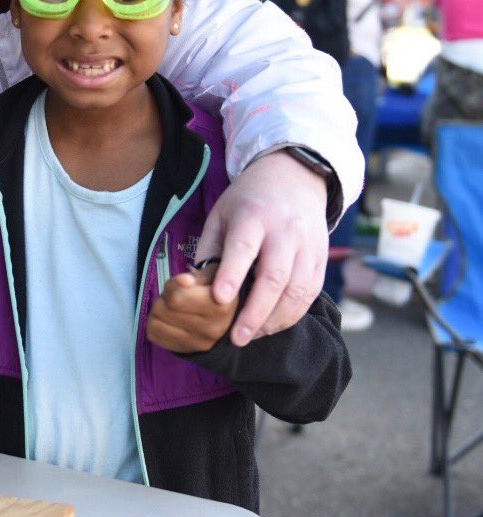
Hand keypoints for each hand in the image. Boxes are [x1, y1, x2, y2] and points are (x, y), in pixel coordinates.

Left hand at [147, 264, 236, 353]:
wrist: (227, 318)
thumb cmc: (216, 289)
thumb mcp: (212, 275)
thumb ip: (197, 276)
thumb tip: (184, 281)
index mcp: (221, 308)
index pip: (177, 297)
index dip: (173, 285)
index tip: (183, 282)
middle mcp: (212, 330)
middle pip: (162, 308)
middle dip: (166, 296)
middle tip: (178, 294)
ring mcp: (198, 344)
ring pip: (155, 320)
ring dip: (159, 309)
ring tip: (174, 306)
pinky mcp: (185, 350)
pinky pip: (153, 333)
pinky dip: (156, 322)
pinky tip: (170, 318)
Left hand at [195, 150, 328, 346]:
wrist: (295, 178)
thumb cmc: (248, 200)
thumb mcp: (221, 213)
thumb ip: (209, 248)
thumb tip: (194, 286)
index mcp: (254, 216)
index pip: (244, 247)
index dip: (232, 274)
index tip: (218, 299)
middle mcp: (285, 232)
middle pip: (275, 276)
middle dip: (255, 312)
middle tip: (236, 338)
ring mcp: (308, 246)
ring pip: (297, 291)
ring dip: (274, 319)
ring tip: (251, 335)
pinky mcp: (321, 259)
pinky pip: (310, 294)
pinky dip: (292, 314)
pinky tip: (271, 326)